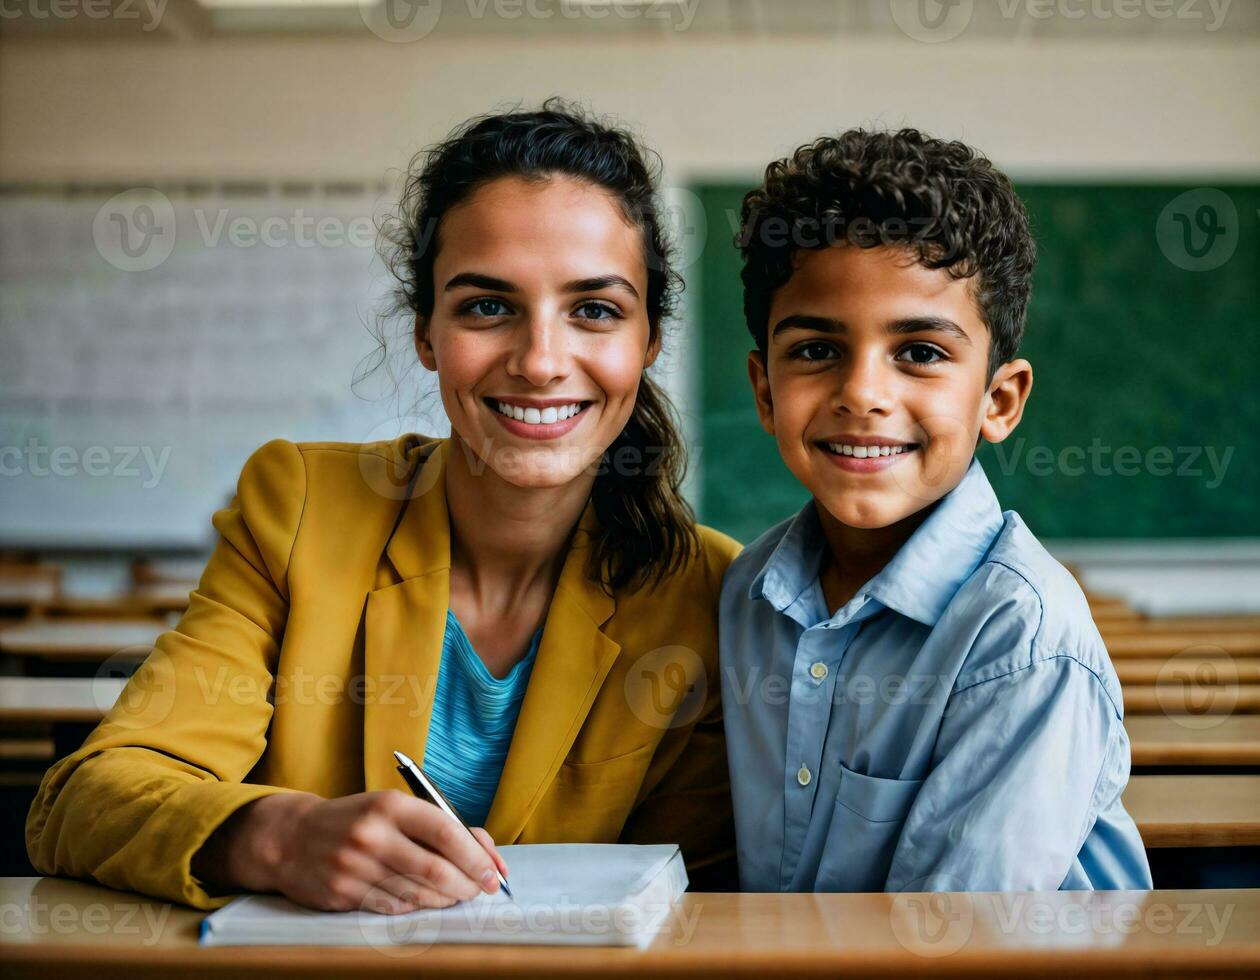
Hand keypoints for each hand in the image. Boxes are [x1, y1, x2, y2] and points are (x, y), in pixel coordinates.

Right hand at [196, 790, 509, 913]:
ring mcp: (355, 867)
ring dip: (445, 899)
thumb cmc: (355, 819)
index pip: (445, 831)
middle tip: (480, 890)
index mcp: (389, 805)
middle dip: (467, 884)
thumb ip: (437, 824)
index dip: (476, 856)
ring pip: (418, 894)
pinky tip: (422, 900)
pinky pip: (394, 908)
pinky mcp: (344, 893)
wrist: (290, 838)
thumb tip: (485, 851)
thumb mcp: (392, 807)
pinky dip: (416, 907)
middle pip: (436, 869)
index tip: (493, 872)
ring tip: (456, 895)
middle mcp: (372, 835)